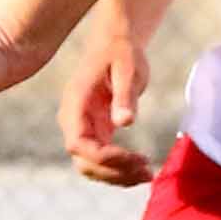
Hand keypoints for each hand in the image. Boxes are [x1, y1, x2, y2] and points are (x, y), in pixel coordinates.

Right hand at [63, 25, 160, 187]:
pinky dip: (119, 169)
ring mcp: (83, 127)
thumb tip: (124, 123)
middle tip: (147, 172)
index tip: (134, 159)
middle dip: (113, 172)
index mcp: (75, 104)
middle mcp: (73, 120)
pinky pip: (102, 159)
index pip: (78, 144)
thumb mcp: (127, 69)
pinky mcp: (96, 131)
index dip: (103, 158)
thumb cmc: (122, 52)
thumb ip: (124, 95)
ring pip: (91, 165)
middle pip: (83, 161)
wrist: (116, 43)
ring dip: (117, 176)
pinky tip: (142, 170)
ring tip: (148, 175)